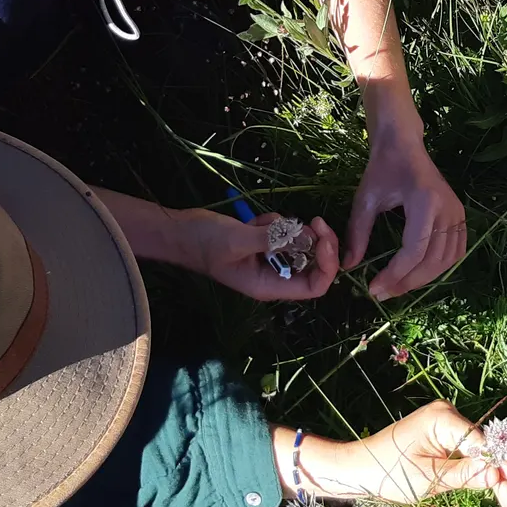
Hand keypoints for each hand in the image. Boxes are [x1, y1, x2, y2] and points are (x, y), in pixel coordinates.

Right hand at [94, 190, 339, 301]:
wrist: (178, 232)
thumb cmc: (204, 240)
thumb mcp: (238, 239)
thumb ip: (273, 239)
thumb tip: (306, 236)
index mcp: (269, 286)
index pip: (314, 286)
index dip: (327, 265)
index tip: (324, 238)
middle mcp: (273, 277)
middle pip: (313, 265)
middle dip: (316, 242)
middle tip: (314, 220)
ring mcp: (268, 261)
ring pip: (298, 245)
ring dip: (288, 230)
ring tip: (261, 223)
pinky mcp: (263, 245)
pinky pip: (283, 234)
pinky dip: (275, 224)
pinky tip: (252, 221)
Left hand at [295, 402, 506, 506]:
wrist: (358, 469)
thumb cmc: (388, 473)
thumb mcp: (430, 478)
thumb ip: (466, 475)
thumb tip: (497, 474)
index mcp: (442, 418)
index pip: (482, 443)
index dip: (501, 466)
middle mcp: (447, 416)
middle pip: (483, 448)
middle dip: (500, 474)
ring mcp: (444, 427)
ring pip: (477, 454)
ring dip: (491, 476)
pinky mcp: (441, 439)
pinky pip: (466, 455)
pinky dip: (476, 472)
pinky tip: (494, 488)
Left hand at [347, 128, 465, 300]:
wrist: (404, 144)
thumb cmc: (383, 168)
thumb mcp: (365, 199)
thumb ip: (357, 233)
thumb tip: (348, 267)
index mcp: (425, 202)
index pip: (414, 251)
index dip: (395, 275)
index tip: (374, 289)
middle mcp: (448, 209)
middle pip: (432, 261)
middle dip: (407, 282)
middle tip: (382, 294)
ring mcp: (458, 213)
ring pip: (446, 261)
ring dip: (423, 279)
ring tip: (397, 287)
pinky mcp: (460, 216)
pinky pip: (455, 252)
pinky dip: (439, 268)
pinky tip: (418, 274)